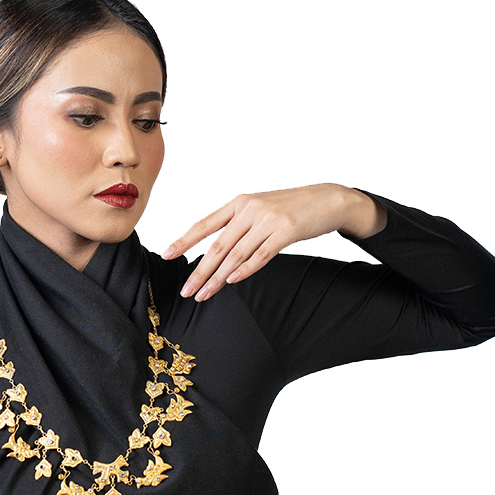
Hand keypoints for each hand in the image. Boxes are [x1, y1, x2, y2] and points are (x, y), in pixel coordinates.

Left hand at [162, 183, 385, 300]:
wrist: (328, 199)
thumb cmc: (291, 208)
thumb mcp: (260, 210)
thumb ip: (238, 226)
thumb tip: (216, 253)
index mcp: (239, 203)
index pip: (205, 224)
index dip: (184, 240)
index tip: (167, 255)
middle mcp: (250, 209)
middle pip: (217, 245)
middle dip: (199, 270)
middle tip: (186, 290)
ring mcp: (268, 220)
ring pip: (235, 254)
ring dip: (218, 278)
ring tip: (203, 295)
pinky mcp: (286, 231)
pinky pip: (261, 255)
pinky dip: (245, 269)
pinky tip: (232, 282)